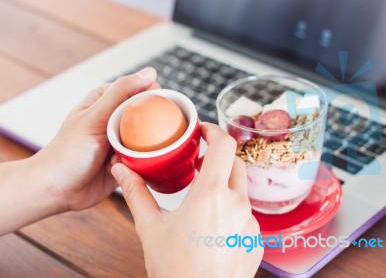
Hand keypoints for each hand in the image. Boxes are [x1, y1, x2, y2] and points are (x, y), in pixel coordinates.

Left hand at [32, 67, 158, 212]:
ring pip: (151, 138)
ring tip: (130, 154)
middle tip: (143, 138)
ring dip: (146, 147)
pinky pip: (146, 158)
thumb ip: (121, 92)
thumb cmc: (68, 152)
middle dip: (152, 126)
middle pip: (150, 115)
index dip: (155, 98)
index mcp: (108, 100)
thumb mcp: (95, 116)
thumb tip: (149, 72)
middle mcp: (117, 119)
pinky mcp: (128, 160)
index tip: (158, 110)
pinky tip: (127, 166)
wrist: (59, 190)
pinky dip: (142, 162)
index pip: (142, 89)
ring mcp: (123, 140)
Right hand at [112, 123, 262, 277]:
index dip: (214, 131)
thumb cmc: (175, 269)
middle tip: (197, 165)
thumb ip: (136, 193)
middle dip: (217, 159)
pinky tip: (213, 226)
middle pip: (234, 163)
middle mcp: (237, 204)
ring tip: (202, 200)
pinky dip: (231, 209)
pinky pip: (246, 212)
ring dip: (224, 186)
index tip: (202, 131)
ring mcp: (250, 222)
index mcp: (211, 195)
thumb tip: (120, 170)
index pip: (224, 145)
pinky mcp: (256, 239)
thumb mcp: (150, 228)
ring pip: (240, 189)